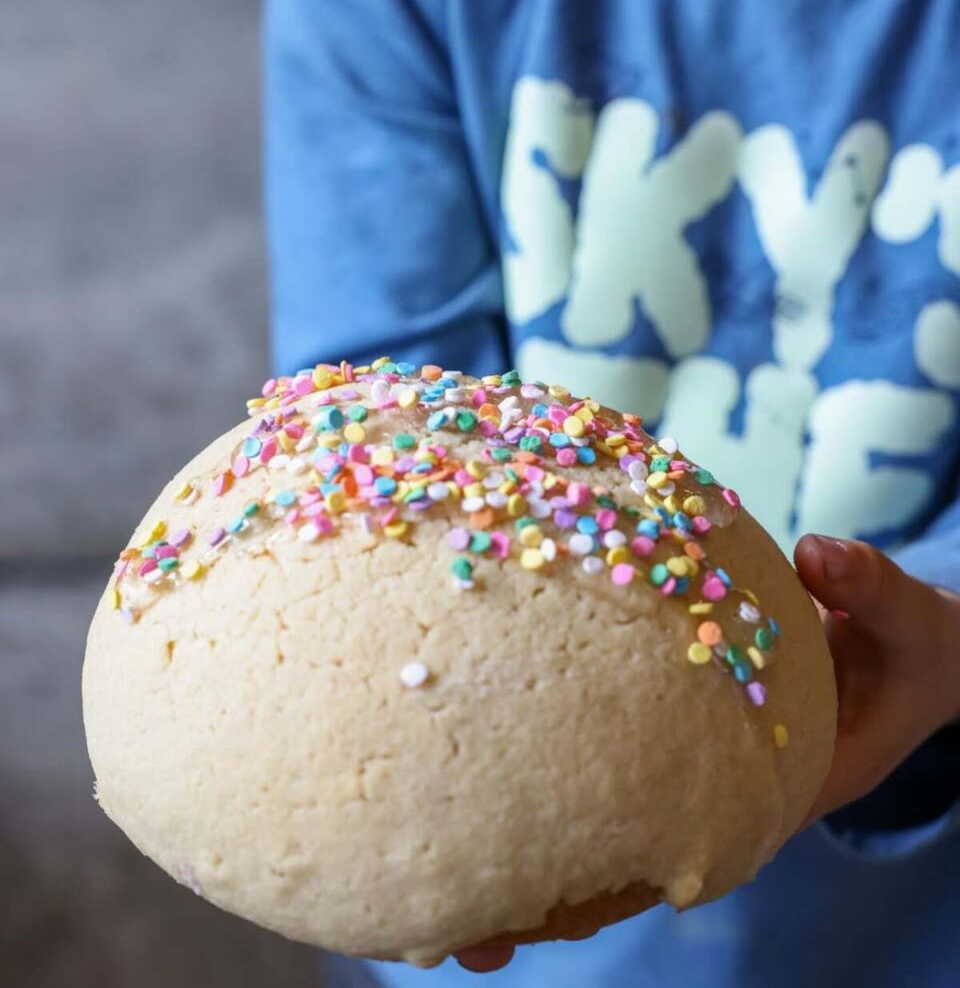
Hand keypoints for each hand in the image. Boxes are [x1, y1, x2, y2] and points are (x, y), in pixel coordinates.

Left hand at [455, 537, 959, 972]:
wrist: (898, 641)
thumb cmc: (904, 649)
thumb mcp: (907, 625)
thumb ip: (873, 591)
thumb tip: (825, 557)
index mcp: (770, 790)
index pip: (676, 860)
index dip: (597, 894)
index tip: (517, 921)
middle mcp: (713, 781)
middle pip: (615, 856)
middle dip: (532, 894)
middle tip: (443, 927)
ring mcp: (684, 745)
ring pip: (594, 802)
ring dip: (516, 822)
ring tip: (425, 853)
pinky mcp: (664, 700)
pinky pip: (599, 729)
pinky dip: (544, 730)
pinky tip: (473, 706)